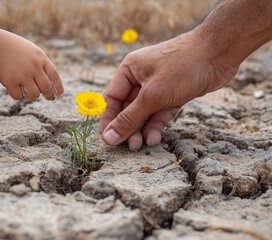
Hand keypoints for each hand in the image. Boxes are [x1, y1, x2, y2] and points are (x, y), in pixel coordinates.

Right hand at [0, 29, 62, 99]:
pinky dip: (18, 95)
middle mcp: (34, 67)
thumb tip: (49, 83)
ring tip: (28, 92)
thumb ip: (41, 64)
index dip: (58, 87)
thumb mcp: (31, 50)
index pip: (54, 76)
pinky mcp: (10, 82)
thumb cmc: (11, 46)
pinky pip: (18, 96)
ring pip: (34, 95)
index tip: (59, 95)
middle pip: (47, 88)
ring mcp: (22, 75)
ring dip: (32, 95)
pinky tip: (15, 90)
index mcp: (40, 58)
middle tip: (50, 98)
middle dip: (49, 95)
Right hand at [100, 32, 238, 150]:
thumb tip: (109, 137)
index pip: (112, 99)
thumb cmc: (182, 67)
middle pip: (127, 108)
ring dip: (141, 129)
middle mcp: (141, 78)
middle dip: (127, 127)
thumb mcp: (152, 95)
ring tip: (140, 145)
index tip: (108, 140)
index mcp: (130, 70)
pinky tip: (155, 138)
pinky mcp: (173, 94)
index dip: (109, 120)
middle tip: (129, 145)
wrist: (220, 53)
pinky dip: (157, 125)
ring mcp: (158, 86)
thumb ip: (130, 118)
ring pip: (144, 113)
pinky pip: (160, 113)